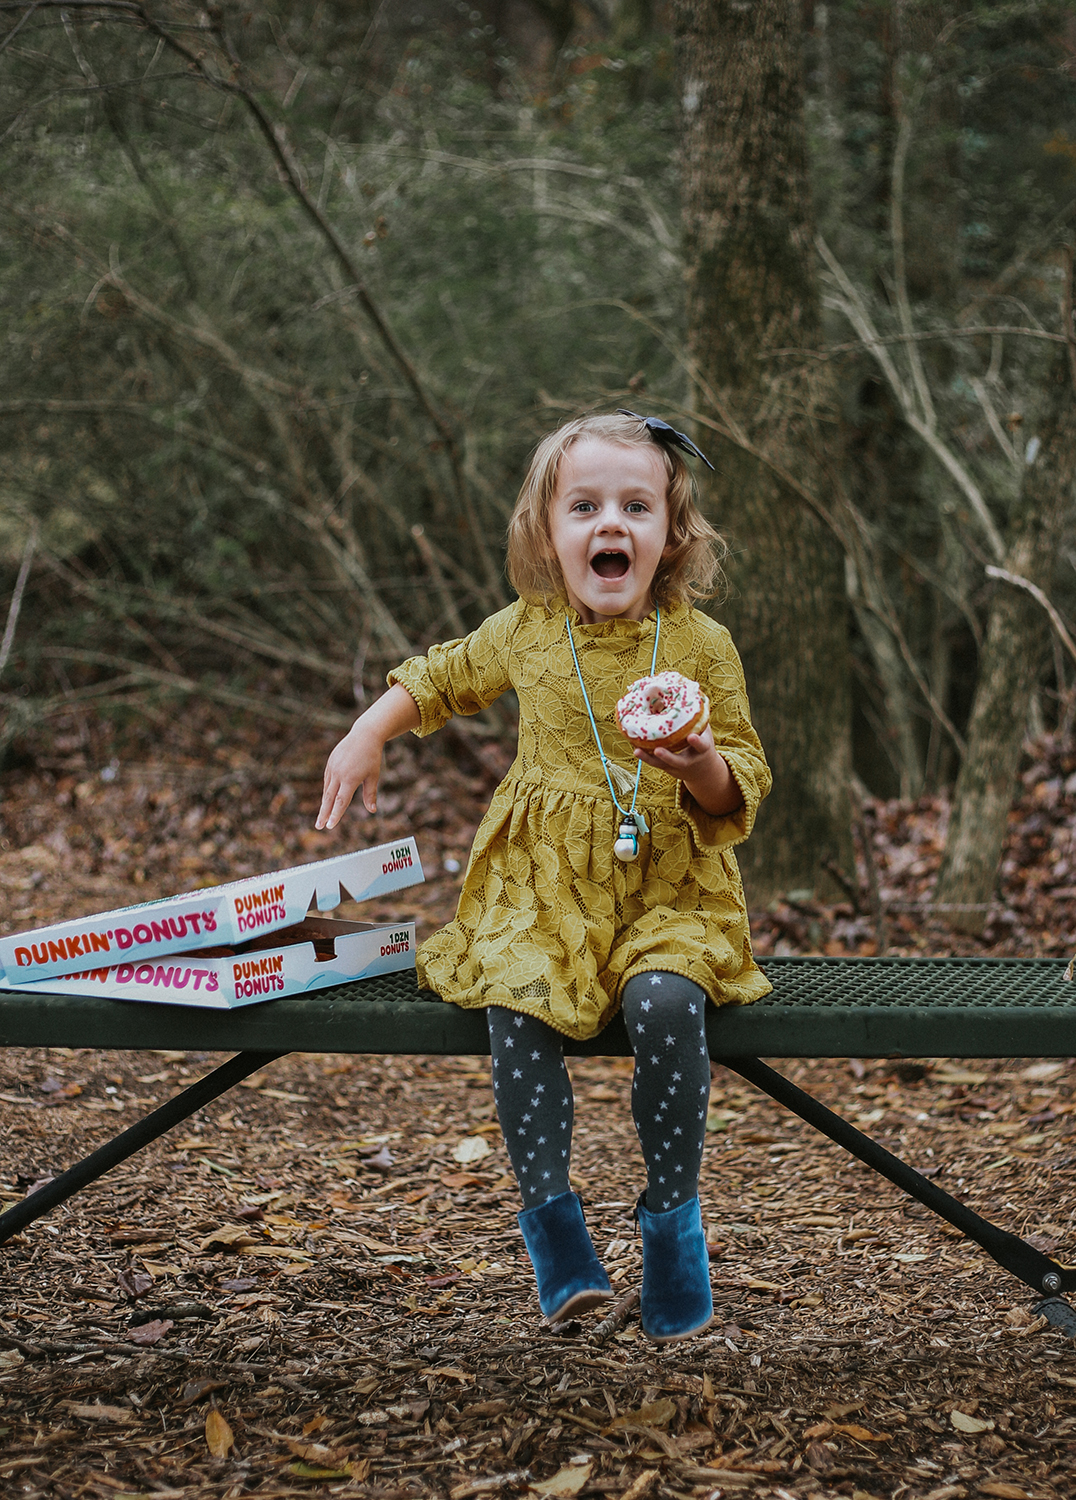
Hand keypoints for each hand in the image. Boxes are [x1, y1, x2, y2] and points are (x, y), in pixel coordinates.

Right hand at [314, 684, 420, 830]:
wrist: (364, 735)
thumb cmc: (372, 757)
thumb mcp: (373, 776)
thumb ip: (370, 794)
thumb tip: (372, 811)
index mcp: (350, 779)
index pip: (341, 801)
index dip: (335, 815)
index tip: (330, 826)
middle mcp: (339, 774)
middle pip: (329, 798)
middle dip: (324, 813)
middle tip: (319, 827)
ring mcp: (333, 768)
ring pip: (327, 790)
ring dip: (324, 804)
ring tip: (322, 817)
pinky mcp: (330, 763)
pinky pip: (327, 780)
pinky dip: (327, 791)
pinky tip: (327, 799)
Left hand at [634, 723, 742, 816]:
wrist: (703, 770)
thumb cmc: (702, 744)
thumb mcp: (705, 732)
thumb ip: (699, 718)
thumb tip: (693, 694)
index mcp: (702, 751)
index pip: (701, 746)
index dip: (696, 742)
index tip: (691, 737)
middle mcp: (688, 761)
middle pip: (677, 761)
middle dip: (667, 756)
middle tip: (658, 750)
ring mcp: (676, 767)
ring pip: (661, 764)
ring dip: (648, 758)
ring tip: (637, 751)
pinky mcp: (666, 768)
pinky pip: (655, 763)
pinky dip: (645, 757)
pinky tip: (635, 749)